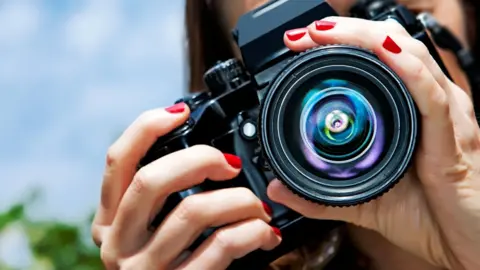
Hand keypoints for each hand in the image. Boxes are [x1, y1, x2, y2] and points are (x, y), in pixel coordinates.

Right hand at [91, 103, 280, 269]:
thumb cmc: (168, 267)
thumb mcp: (149, 232)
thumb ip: (160, 199)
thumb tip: (204, 154)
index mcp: (110, 221)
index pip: (117, 161)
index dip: (146, 128)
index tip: (180, 112)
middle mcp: (119, 244)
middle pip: (152, 180)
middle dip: (199, 159)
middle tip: (229, 164)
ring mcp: (147, 268)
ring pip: (194, 210)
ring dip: (239, 200)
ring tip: (257, 205)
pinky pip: (222, 245)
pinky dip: (252, 231)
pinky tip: (264, 232)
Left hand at [267, 17, 479, 269]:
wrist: (467, 246)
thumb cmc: (426, 217)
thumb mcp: (362, 200)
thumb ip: (319, 195)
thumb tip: (277, 189)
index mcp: (409, 112)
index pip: (375, 61)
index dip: (340, 45)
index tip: (298, 44)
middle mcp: (429, 104)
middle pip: (390, 46)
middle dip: (345, 32)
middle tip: (303, 34)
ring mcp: (445, 116)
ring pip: (410, 57)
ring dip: (367, 39)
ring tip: (327, 33)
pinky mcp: (455, 137)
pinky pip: (432, 94)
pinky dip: (408, 69)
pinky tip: (384, 52)